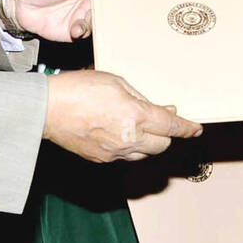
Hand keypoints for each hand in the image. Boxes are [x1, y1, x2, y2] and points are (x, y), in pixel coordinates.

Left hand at [7, 0, 112, 40]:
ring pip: (99, 20)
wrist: (18, 3)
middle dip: (111, 8)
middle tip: (112, 11)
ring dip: (98, 22)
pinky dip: (83, 31)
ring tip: (89, 20)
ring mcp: (82, 14)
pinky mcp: (74, 29)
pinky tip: (76, 29)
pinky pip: (85, 32)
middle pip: (107, 5)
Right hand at [44, 70, 202, 161]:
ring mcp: (114, 153)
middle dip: (166, 134)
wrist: (46, 109)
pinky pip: (125, 157)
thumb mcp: (116, 82)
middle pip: (162, 145)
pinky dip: (129, 148)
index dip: (187, 128)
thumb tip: (162, 110)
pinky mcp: (101, 160)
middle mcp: (128, 139)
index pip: (171, 127)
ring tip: (138, 127)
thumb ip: (142, 98)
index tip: (196, 129)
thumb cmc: (78, 88)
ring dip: (149, 143)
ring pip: (144, 154)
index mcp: (135, 116)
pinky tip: (119, 133)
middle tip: (161, 120)